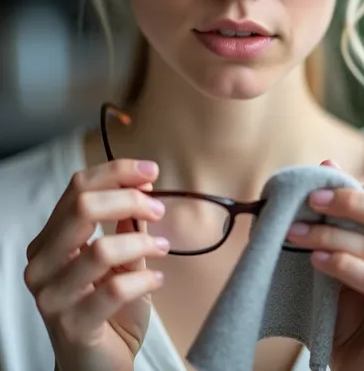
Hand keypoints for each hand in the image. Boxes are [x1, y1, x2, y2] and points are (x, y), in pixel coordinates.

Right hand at [24, 159, 168, 370]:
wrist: (99, 366)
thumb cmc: (109, 309)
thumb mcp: (121, 258)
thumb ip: (126, 224)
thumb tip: (142, 186)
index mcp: (50, 241)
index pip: (78, 187)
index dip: (117, 172)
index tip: (151, 171)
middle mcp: (42, 264)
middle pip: (84, 207)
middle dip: (130, 200)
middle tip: (159, 210)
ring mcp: (52, 296)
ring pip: (101, 248)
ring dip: (142, 243)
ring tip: (161, 248)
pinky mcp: (72, 324)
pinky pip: (115, 289)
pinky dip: (145, 279)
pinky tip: (156, 279)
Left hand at [286, 161, 363, 370]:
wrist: (358, 368)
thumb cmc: (352, 312)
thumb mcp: (343, 257)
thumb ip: (341, 215)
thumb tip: (327, 164)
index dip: (351, 191)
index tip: (312, 187)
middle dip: (346, 204)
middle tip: (307, 202)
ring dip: (332, 237)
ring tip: (298, 234)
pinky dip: (344, 266)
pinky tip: (318, 260)